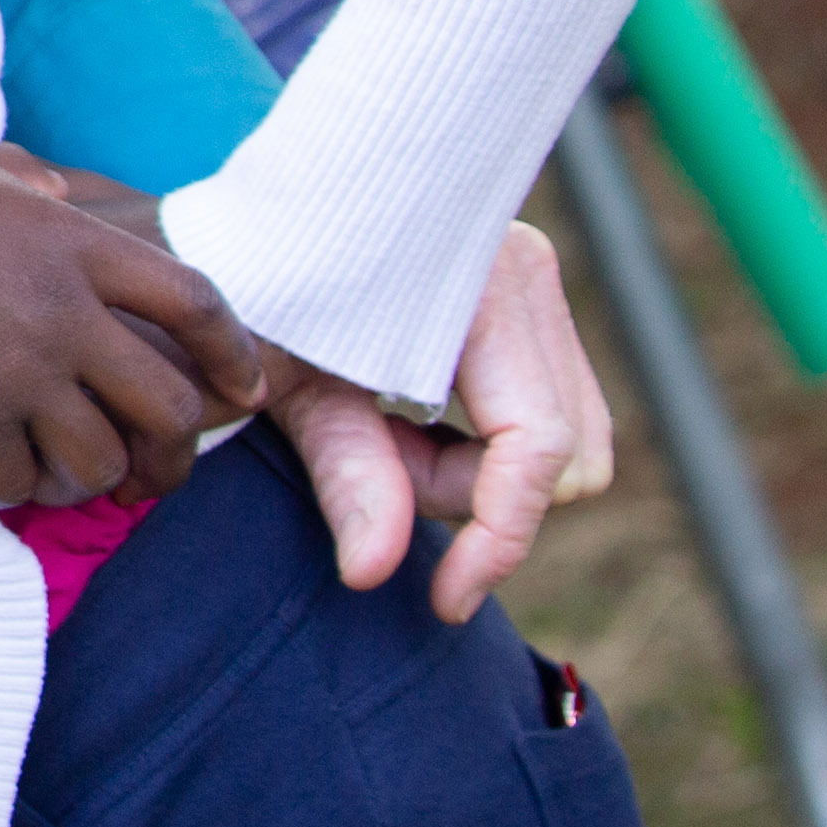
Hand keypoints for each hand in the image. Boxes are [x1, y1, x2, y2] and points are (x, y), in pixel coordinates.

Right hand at [0, 118, 267, 508]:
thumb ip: (22, 177)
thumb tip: (55, 189)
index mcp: (75, 242)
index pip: (196, 304)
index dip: (232, 353)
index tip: (243, 389)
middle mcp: (68, 311)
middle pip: (168, 407)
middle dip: (170, 456)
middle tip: (147, 479)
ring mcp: (21, 367)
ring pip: (96, 462)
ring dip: (75, 483)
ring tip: (38, 478)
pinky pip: (12, 483)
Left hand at [269, 221, 614, 618]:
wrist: (253, 226)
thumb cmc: (257, 295)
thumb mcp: (290, 384)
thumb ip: (344, 472)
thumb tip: (373, 573)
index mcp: (475, 284)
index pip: (535, 445)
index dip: (499, 537)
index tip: (448, 600)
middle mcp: (526, 270)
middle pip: (563, 455)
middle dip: (475, 494)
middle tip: (376, 464)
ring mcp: (538, 282)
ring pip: (572, 442)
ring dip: (485, 473)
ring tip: (385, 436)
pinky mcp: (534, 301)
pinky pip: (557, 415)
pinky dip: (494, 447)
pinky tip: (413, 421)